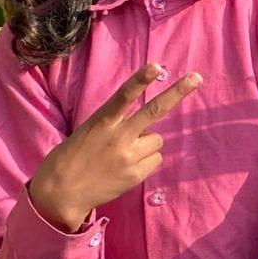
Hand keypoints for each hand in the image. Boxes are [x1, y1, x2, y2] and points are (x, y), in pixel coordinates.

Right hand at [27, 61, 201, 231]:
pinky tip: (127, 168)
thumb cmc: (70, 158)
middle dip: (177, 93)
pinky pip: (155, 160)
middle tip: (196, 78)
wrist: (60, 192)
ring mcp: (129, 157)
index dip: (140, 80)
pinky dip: (146, 161)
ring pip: (156, 140)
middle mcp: (118, 137)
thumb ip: (115, 125)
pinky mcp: (136, 176)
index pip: (124, 96)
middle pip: (154, 111)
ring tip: (124, 154)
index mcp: (101, 122)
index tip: (157, 66)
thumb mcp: (88, 132)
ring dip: (147, 144)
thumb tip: (144, 128)